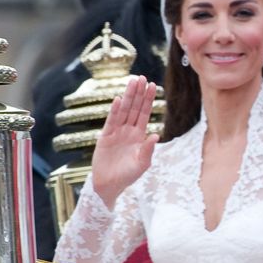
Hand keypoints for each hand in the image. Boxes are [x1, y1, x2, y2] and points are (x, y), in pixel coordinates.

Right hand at [89, 75, 158, 208]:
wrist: (109, 185)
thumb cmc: (127, 176)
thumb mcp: (142, 164)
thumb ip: (148, 150)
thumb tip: (156, 134)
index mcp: (139, 135)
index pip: (145, 113)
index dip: (149, 99)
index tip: (153, 85)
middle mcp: (128, 130)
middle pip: (135, 108)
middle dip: (139, 93)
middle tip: (142, 77)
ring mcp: (117, 132)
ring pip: (124, 110)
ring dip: (128, 96)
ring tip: (132, 82)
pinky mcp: (105, 137)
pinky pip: (111, 121)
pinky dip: (115, 110)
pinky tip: (118, 99)